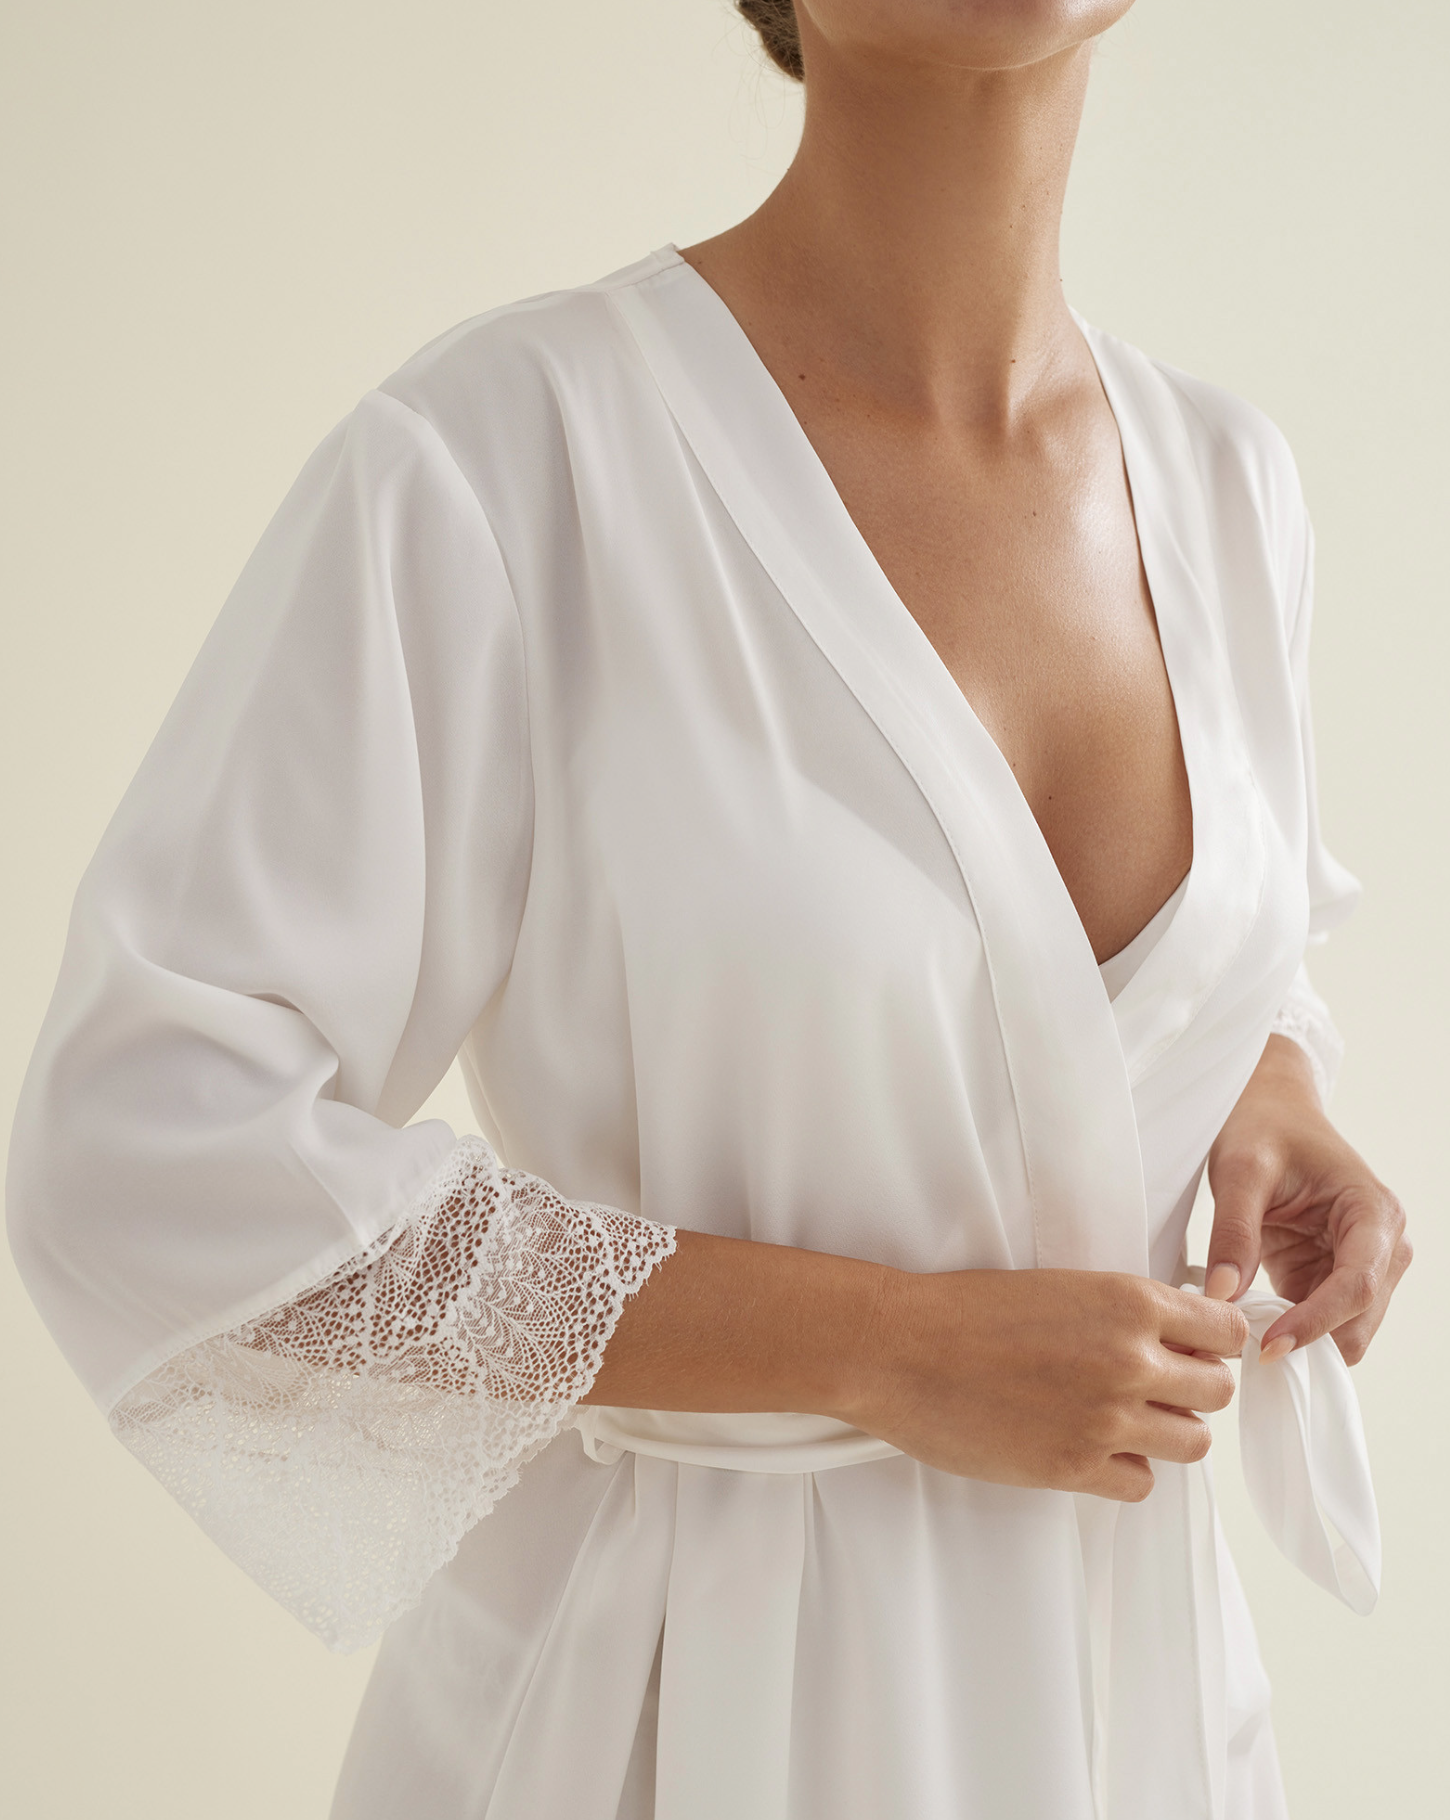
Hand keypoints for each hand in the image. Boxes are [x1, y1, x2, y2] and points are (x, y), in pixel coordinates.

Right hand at [850, 1267, 1247, 1501]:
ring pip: (1192, 1443)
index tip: (1194, 1350)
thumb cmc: (966, 1310)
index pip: (1227, 1331)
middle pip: (1218, 1392)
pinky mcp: (1075, 1468)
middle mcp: (1130, 1360)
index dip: (1213, 1343)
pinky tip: (1090, 1448)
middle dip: (1193, 1390)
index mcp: (1129, 1302)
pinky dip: (1123, 1470)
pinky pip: (1141, 1484)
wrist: (899, 1347)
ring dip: (1165, 1433)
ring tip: (1123, 1420)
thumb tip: (1173, 1339)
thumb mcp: (1061, 1287)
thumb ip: (1123, 1313)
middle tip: (1155, 1388)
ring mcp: (1107, 1419)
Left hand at [1205, 1034, 1410, 1363]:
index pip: (1357, 1286)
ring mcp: (1363, 1264)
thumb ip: (1233, 1232)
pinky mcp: (1333, 1276)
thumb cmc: (1262, 1127)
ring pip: (1344, 1332)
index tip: (1268, 1346)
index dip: (1315, 1323)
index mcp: (1373, 1213)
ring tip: (1242, 1333)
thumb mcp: (1240, 1170)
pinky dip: (1289, 1330)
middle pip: (1358, 1320)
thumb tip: (1222, 1296)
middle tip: (1244, 1347)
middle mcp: (1383, 1245)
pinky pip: (1320, 1322)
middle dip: (1310, 1340)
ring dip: (1300, 1339)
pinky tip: (1250, 1323)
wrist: (1268, 1109)